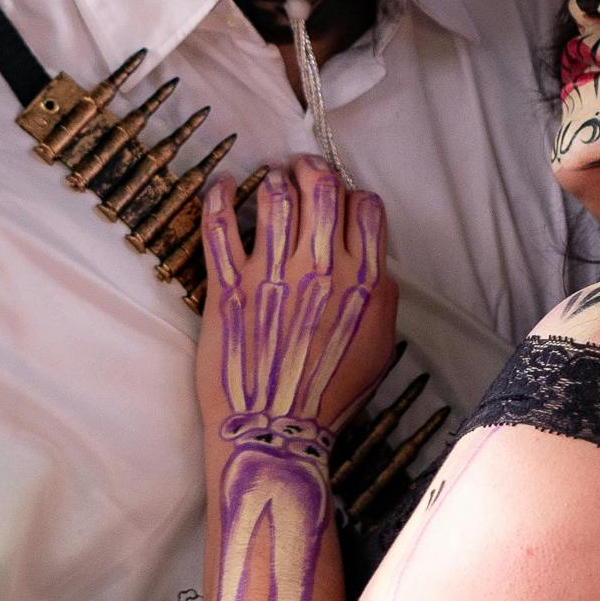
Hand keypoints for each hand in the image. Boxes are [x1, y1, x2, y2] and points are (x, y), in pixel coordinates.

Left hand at [197, 156, 398, 459]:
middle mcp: (320, 269)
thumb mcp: (380, 347)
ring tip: (268, 180)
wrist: (275, 431)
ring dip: (273, 181)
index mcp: (363, 281)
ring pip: (275, 199)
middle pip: (321, 188)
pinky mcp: (228, 286)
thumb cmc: (329, 395)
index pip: (365, 208)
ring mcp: (272, 274)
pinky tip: (222, 185)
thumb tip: (372, 259)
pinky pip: (220, 228)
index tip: (341, 198)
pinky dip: (219, 198)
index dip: (353, 194)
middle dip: (312, 169)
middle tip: (300, 168)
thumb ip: (381, 296)